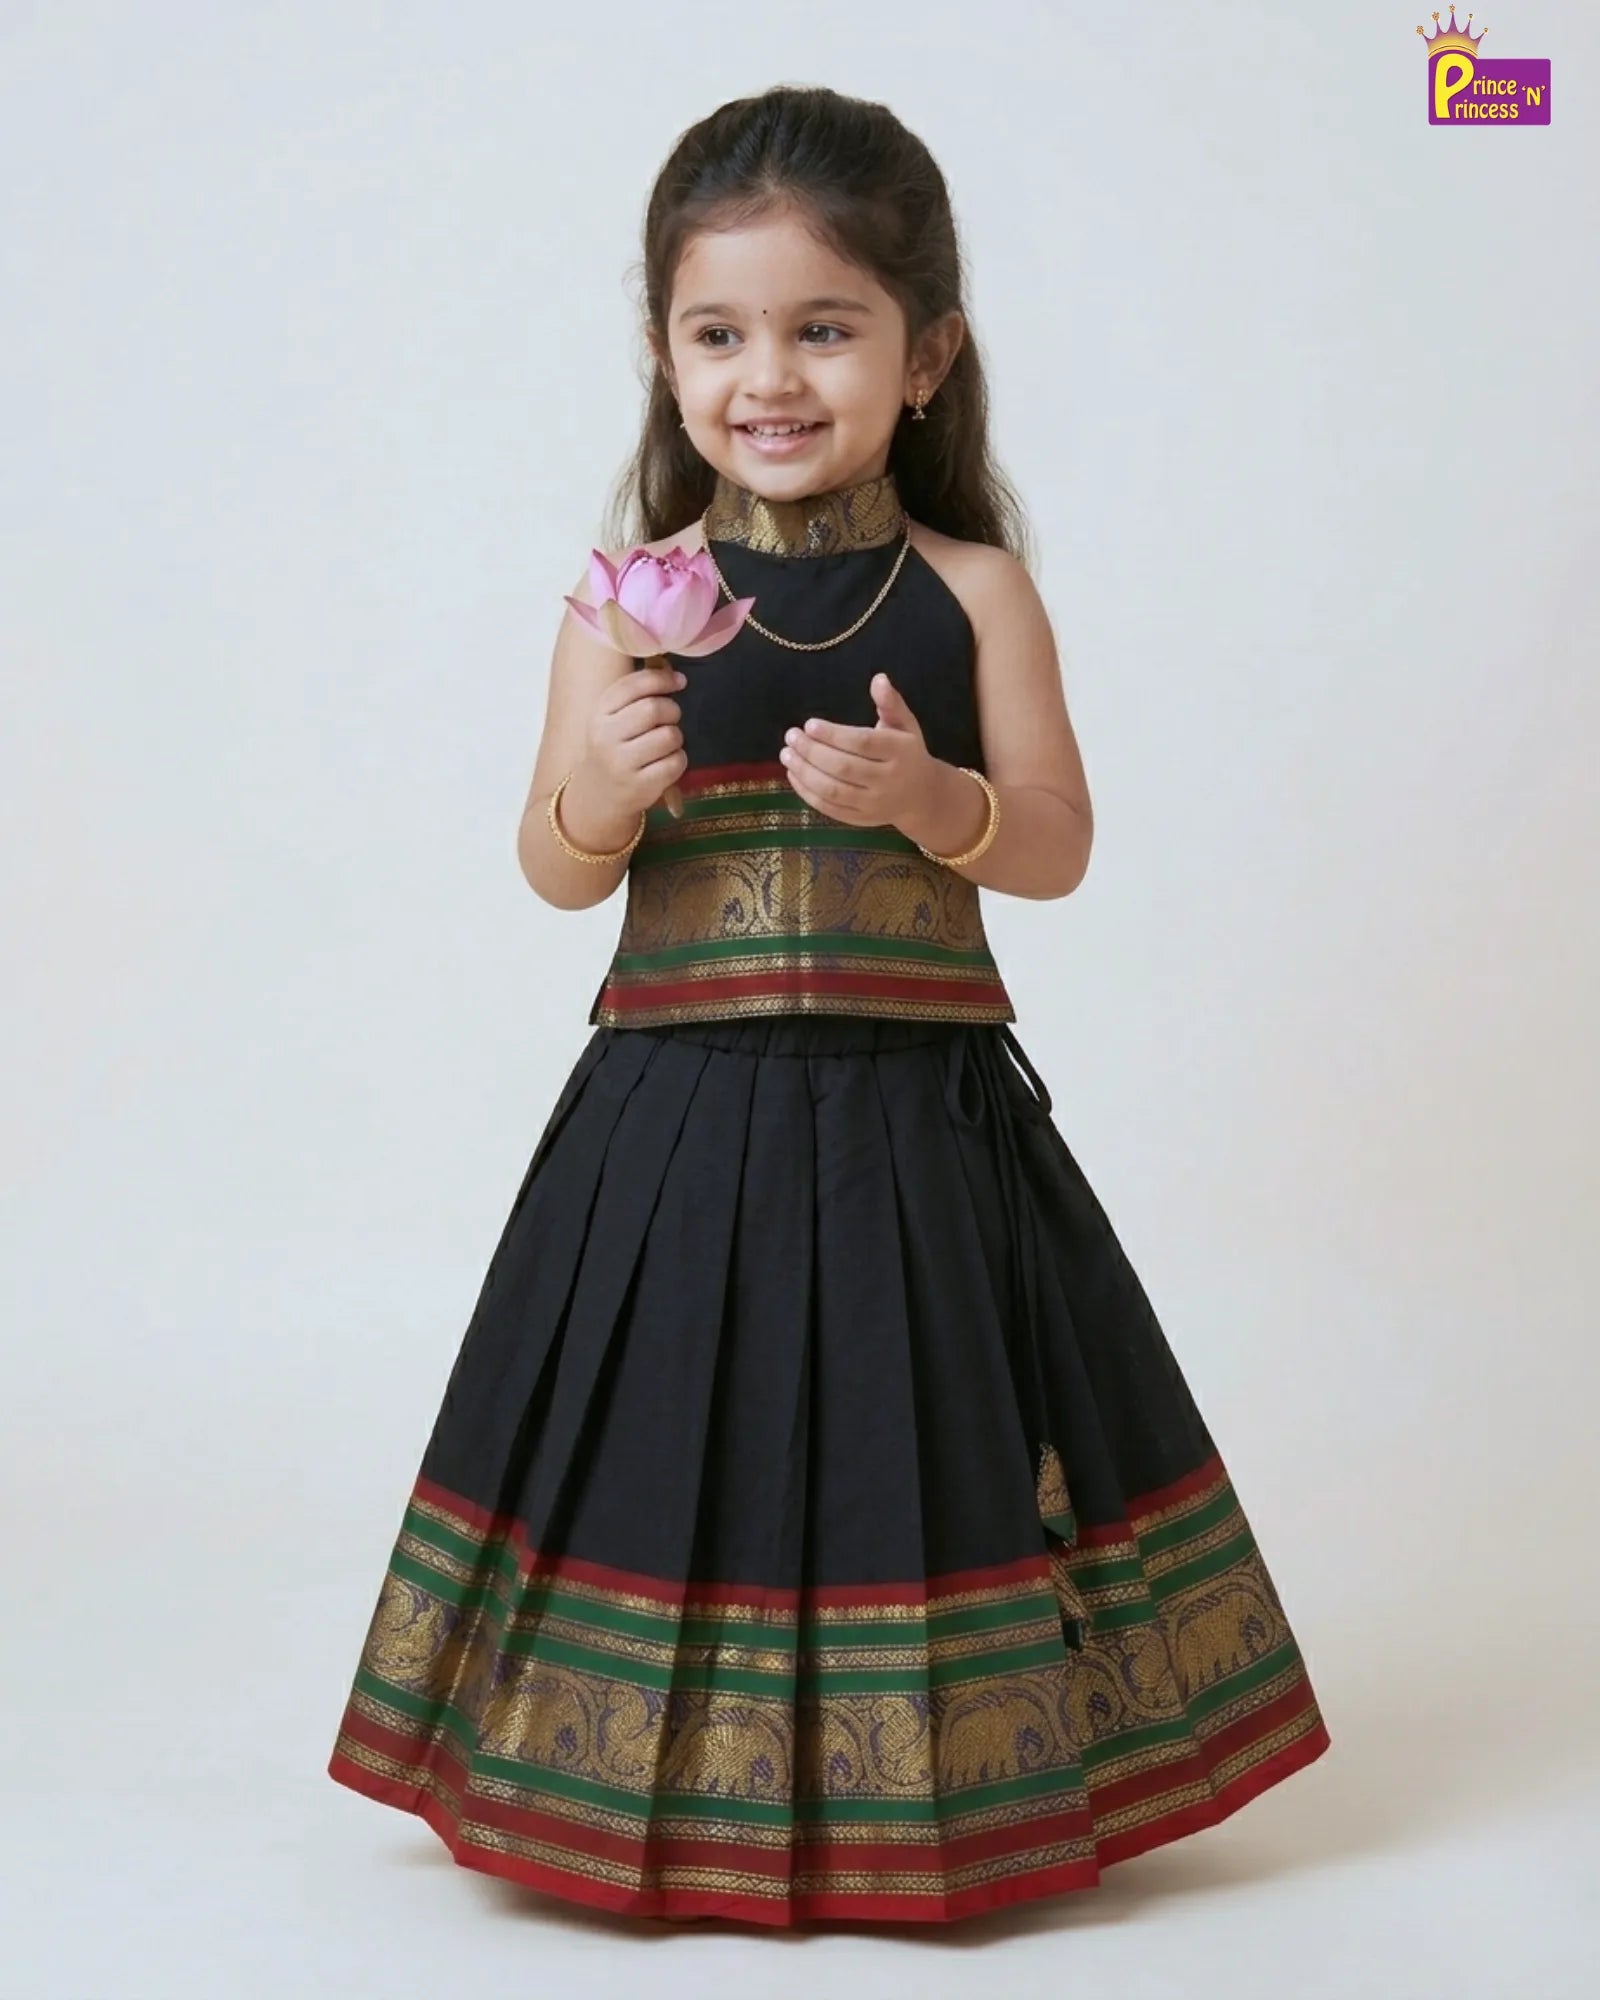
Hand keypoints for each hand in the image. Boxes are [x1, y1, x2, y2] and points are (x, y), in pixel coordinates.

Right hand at [582, 660, 688, 814]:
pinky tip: (666, 763)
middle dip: (672, 710)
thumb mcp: (612, 718)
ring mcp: (622, 763)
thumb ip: (637, 695)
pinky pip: (676, 762)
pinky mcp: (641, 786)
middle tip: (671, 718)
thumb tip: (675, 675)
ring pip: (669, 736)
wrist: (597, 794)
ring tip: (664, 744)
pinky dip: (678, 760)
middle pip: (653, 709)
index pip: (634, 685)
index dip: (663, 679)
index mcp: (600, 713)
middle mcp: (607, 737)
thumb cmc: (614, 748)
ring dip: (676, 737)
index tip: (680, 681)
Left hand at [777, 672, 940, 827]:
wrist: (921, 796)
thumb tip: (879, 679)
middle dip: (812, 752)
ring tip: (786, 754)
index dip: (834, 735)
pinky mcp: (861, 819)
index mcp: (901, 752)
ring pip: (833, 790)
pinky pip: (830, 808)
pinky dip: (807, 793)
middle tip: (791, 736)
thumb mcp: (905, 725)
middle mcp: (889, 780)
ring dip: (804, 772)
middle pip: (844, 767)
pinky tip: (794, 774)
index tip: (809, 724)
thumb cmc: (907, 753)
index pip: (863, 743)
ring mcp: (874, 804)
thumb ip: (890, 703)